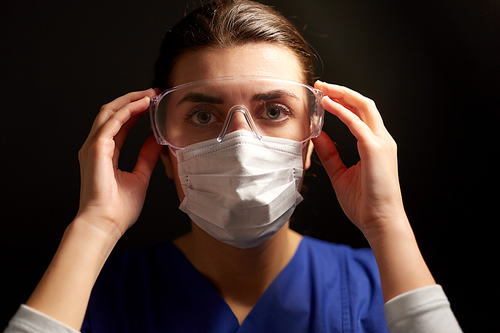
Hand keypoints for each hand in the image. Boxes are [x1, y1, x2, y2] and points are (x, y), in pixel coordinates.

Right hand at [76, 89, 161, 239]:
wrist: (105, 224)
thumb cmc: (118, 209)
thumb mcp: (140, 177)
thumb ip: (146, 157)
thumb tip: (156, 141)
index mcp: (105, 153)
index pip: (119, 125)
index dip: (135, 111)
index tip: (152, 104)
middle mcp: (96, 146)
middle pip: (112, 113)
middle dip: (132, 100)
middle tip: (152, 92)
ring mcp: (93, 146)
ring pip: (110, 112)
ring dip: (130, 100)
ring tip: (149, 94)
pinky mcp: (96, 148)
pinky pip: (112, 122)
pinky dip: (127, 110)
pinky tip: (142, 105)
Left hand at [312, 81, 405, 236]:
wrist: (380, 221)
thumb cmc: (364, 203)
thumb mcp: (340, 173)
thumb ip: (330, 154)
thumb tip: (317, 137)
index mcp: (375, 145)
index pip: (360, 114)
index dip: (343, 102)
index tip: (324, 96)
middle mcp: (381, 139)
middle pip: (364, 104)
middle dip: (342, 92)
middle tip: (321, 85)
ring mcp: (381, 143)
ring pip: (364, 107)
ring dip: (342, 95)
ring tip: (323, 89)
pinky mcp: (375, 149)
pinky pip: (357, 123)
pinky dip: (342, 111)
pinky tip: (327, 105)